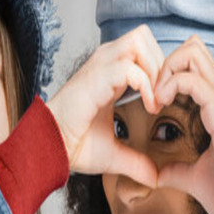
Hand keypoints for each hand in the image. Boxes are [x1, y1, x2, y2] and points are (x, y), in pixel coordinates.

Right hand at [46, 25, 163, 186]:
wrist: (49, 149)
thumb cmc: (74, 146)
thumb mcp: (115, 154)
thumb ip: (137, 162)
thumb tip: (155, 178)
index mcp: (110, 72)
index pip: (143, 48)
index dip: (159, 69)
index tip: (164, 101)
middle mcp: (105, 62)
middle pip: (143, 36)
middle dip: (161, 63)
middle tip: (164, 95)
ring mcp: (99, 66)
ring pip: (139, 41)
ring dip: (155, 69)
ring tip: (157, 99)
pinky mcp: (95, 77)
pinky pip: (130, 67)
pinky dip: (147, 85)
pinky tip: (150, 107)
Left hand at [153, 36, 213, 213]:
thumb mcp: (193, 178)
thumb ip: (176, 170)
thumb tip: (158, 174)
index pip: (194, 65)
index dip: (167, 73)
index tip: (151, 101)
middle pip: (194, 49)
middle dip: (163, 62)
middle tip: (150, 93)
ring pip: (194, 54)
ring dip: (165, 69)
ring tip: (154, 98)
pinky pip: (192, 79)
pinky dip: (170, 83)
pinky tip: (159, 105)